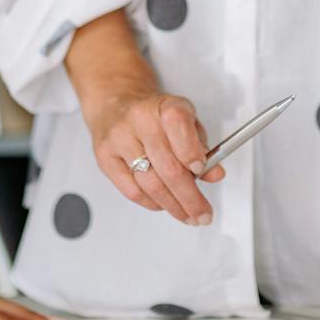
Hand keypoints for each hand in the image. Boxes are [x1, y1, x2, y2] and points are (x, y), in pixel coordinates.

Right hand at [82, 85, 221, 225]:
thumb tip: (214, 174)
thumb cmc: (155, 115)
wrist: (115, 103)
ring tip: (187, 215)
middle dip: (189, 197)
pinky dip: (151, 203)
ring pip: (150, 184)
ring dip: (173, 206)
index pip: (178, 125)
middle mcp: (140, 120)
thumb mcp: (185, 121)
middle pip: (167, 166)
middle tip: (202, 214)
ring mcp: (119, 139)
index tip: (202, 170)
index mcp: (165, 106)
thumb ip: (201, 147)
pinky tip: (163, 205)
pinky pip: (132, 191)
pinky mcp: (105, 157)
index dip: (191, 152)